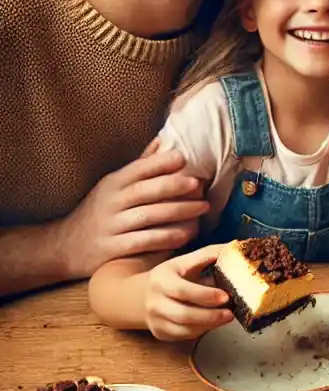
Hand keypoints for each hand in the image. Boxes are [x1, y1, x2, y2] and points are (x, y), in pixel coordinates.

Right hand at [54, 139, 209, 279]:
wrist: (64, 247)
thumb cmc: (99, 212)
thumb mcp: (113, 186)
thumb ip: (140, 166)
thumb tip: (163, 140)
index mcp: (113, 184)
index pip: (137, 169)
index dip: (159, 163)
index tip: (182, 158)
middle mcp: (110, 203)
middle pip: (144, 191)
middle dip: (173, 186)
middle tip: (198, 184)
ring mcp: (110, 226)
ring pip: (147, 216)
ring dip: (178, 212)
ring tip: (202, 209)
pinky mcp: (111, 249)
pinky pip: (142, 242)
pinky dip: (165, 238)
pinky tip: (186, 235)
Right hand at [144, 244, 232, 339]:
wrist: (143, 295)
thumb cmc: (172, 276)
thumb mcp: (186, 261)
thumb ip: (209, 255)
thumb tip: (236, 247)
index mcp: (162, 279)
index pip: (183, 290)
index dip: (206, 295)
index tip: (226, 297)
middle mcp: (155, 301)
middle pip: (184, 314)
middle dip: (210, 315)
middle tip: (230, 313)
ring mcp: (156, 319)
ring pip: (185, 328)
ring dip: (209, 325)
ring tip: (226, 317)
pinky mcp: (160, 332)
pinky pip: (184, 336)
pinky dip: (201, 331)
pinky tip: (212, 323)